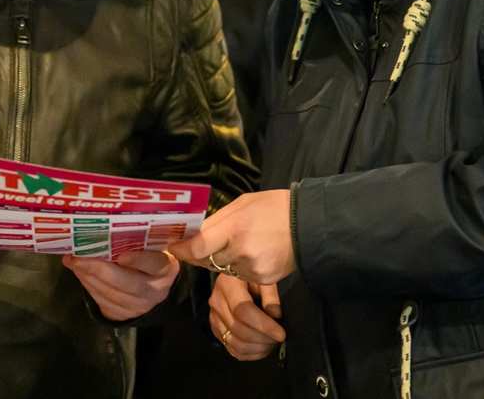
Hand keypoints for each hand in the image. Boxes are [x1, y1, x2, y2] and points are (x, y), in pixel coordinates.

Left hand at [62, 250, 179, 320]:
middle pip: (128, 283)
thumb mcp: (150, 249)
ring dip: (89, 277)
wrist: (151, 290)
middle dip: (100, 270)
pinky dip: (89, 286)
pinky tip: (80, 273)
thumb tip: (102, 229)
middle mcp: (155, 290)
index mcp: (166, 268)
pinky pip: (103, 302)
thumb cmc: (148, 261)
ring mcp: (139, 307)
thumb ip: (135, 241)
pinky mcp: (123, 316)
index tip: (120, 255)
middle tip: (79, 257)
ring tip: (74, 262)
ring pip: (111, 294)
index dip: (137, 260)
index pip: (154, 263)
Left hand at [169, 190, 294, 284]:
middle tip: (197, 244)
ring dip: (221, 259)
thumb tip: (193, 233)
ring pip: (223, 269)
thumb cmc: (274, 207)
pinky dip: (239, 266)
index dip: (182, 249)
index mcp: (235, 228)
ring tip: (237, 243)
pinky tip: (252, 253)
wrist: (310, 225)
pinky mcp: (263, 279)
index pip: (198, 247)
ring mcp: (253, 269)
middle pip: (207, 260)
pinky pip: (240, 275)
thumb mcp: (243, 204)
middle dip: (200, 253)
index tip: (173, 246)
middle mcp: (241, 252)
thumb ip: (216, 220)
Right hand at [209, 274, 284, 360]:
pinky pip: (232, 349)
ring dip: (257, 348)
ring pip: (235, 343)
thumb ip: (271, 295)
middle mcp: (217, 301)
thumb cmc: (254, 275)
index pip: (243, 310)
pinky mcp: (216, 329)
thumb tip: (275, 316)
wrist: (237, 275)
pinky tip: (263, 349)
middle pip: (238, 329)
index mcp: (228, 284)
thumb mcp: (265, 277)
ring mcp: (214, 317)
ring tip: (273, 344)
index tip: (281, 333)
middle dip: (263, 339)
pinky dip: (249, 354)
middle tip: (279, 339)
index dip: (264, 325)